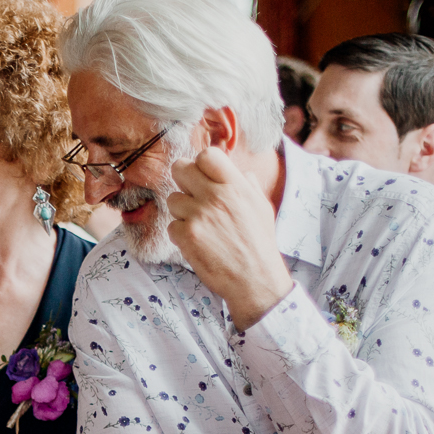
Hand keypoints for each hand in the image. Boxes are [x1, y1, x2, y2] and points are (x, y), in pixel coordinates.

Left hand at [165, 147, 292, 328]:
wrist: (255, 279)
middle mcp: (216, 196)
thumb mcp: (261, 207)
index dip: (201, 164)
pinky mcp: (187, 236)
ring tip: (199, 225)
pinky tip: (197, 242)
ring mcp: (199, 216)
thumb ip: (247, 185)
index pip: (206, 155)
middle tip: (191, 195)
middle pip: (180, 168)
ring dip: (181, 211)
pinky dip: (180, 234)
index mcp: (236, 185)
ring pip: (172, 199)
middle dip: (183, 180)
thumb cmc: (259, 243)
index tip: (204, 177)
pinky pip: (172, 226)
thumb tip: (240, 172)